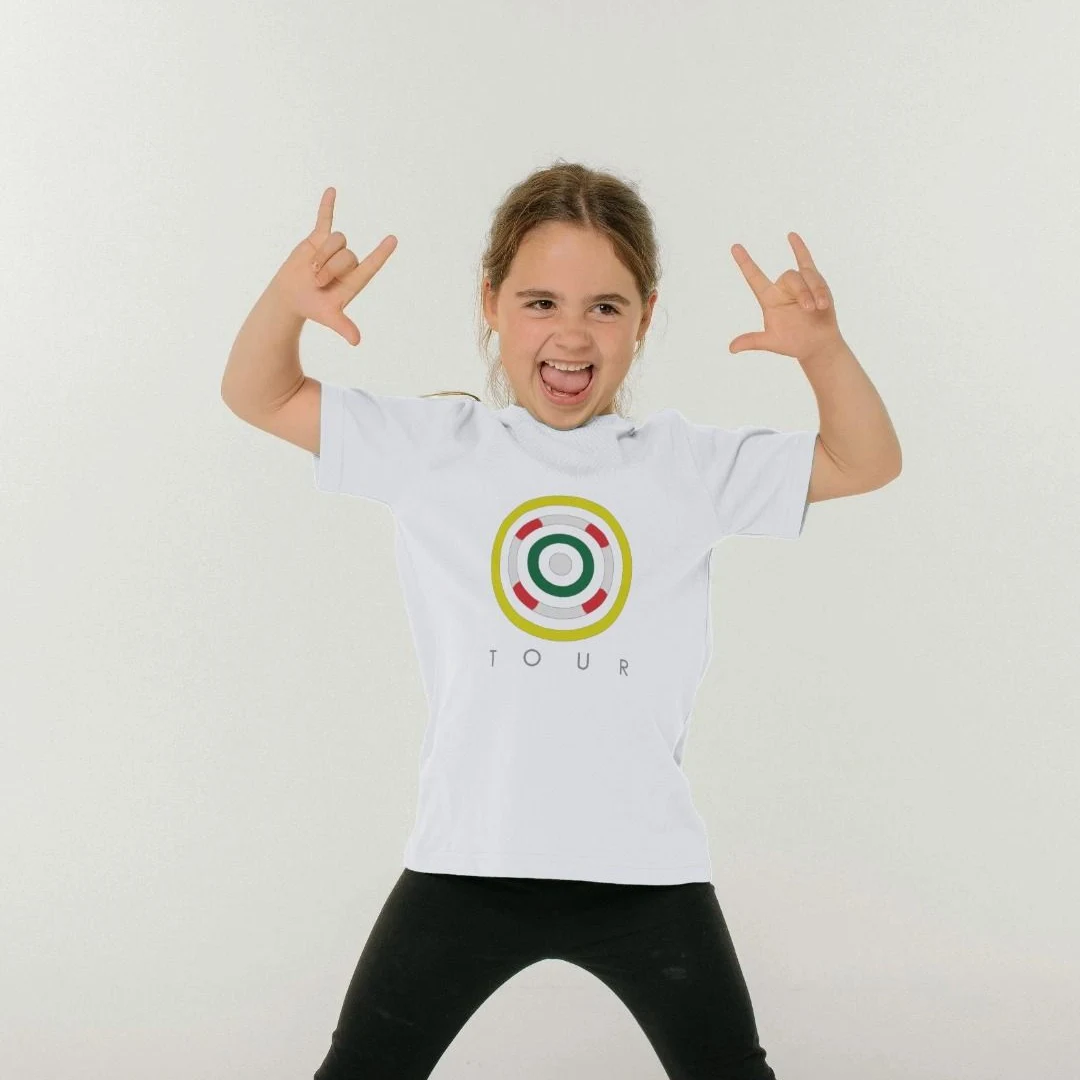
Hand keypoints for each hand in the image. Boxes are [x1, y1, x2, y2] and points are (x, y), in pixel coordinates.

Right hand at [269, 187, 397, 345]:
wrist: (291, 296)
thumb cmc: (313, 307)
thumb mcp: (329, 317)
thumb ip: (343, 326)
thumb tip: (356, 341)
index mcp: (355, 279)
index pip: (372, 264)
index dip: (381, 253)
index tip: (393, 240)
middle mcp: (348, 262)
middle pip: (346, 253)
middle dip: (328, 267)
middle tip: (318, 281)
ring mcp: (334, 249)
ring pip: (335, 241)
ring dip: (320, 255)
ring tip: (312, 270)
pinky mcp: (318, 239)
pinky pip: (324, 220)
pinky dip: (327, 206)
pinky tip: (332, 190)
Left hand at [728, 232, 841, 360]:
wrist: (816, 345)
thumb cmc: (793, 342)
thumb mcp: (771, 342)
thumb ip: (752, 340)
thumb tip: (731, 348)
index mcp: (769, 299)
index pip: (754, 278)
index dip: (745, 263)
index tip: (734, 247)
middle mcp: (782, 289)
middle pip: (789, 277)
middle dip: (802, 292)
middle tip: (809, 309)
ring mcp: (800, 284)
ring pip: (805, 275)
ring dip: (814, 291)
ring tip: (819, 307)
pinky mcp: (816, 283)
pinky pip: (809, 264)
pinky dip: (807, 263)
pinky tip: (797, 247)